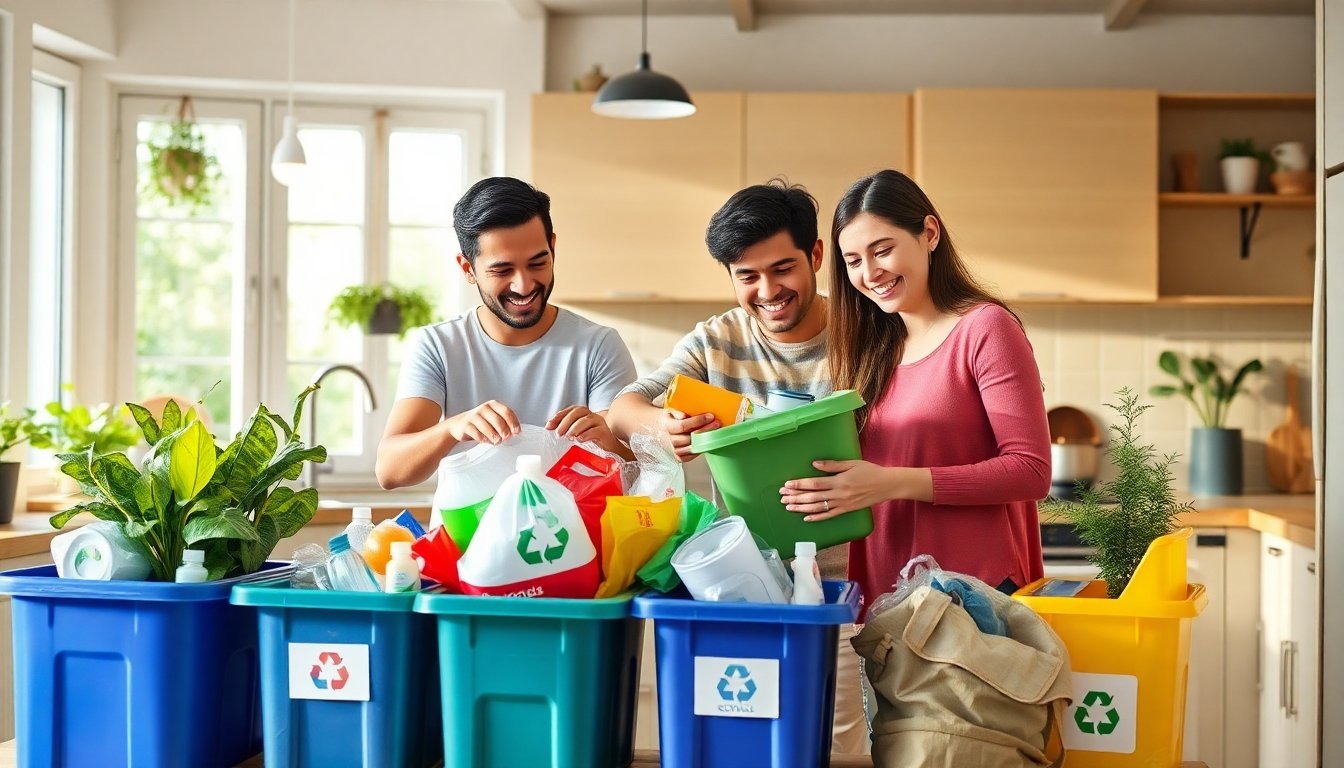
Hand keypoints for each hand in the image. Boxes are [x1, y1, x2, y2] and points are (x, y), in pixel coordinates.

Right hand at [445, 400, 520, 444]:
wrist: (458, 425)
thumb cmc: (480, 423)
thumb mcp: (492, 419)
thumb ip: (504, 423)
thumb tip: (514, 433)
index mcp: (493, 405)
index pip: (507, 412)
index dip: (514, 423)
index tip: (517, 432)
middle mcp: (484, 408)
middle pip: (498, 420)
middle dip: (504, 431)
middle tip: (506, 438)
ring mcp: (474, 416)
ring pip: (488, 428)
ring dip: (494, 437)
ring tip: (497, 441)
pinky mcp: (466, 425)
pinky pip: (477, 434)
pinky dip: (484, 439)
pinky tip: (486, 441)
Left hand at [546, 405, 621, 453]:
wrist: (612, 450)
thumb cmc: (593, 442)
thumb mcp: (578, 435)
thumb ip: (567, 430)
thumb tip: (550, 430)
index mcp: (584, 415)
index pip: (570, 410)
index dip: (559, 416)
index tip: (548, 426)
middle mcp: (592, 416)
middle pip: (578, 412)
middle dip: (566, 421)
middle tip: (558, 433)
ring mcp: (600, 423)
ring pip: (587, 419)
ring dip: (575, 427)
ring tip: (568, 436)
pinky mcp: (606, 432)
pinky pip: (596, 430)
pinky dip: (586, 434)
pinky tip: (579, 440)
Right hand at [661, 410, 718, 463]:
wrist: (656, 429)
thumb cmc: (667, 419)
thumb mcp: (670, 411)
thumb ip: (678, 412)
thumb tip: (686, 415)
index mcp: (667, 426)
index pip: (683, 425)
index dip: (697, 421)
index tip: (710, 416)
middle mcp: (669, 440)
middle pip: (690, 437)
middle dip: (705, 430)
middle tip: (717, 423)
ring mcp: (674, 450)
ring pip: (692, 448)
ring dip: (705, 440)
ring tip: (715, 433)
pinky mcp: (678, 457)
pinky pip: (691, 456)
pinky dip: (700, 449)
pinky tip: (708, 442)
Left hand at [779, 460, 893, 521]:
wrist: (886, 485)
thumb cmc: (869, 471)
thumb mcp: (851, 463)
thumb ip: (832, 465)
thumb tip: (814, 464)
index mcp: (839, 481)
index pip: (814, 484)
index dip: (799, 485)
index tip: (787, 485)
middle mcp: (839, 494)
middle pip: (813, 497)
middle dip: (796, 497)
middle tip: (782, 497)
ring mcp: (842, 504)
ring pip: (818, 508)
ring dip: (802, 508)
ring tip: (789, 507)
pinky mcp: (846, 510)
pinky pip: (829, 515)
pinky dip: (817, 517)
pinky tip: (806, 518)